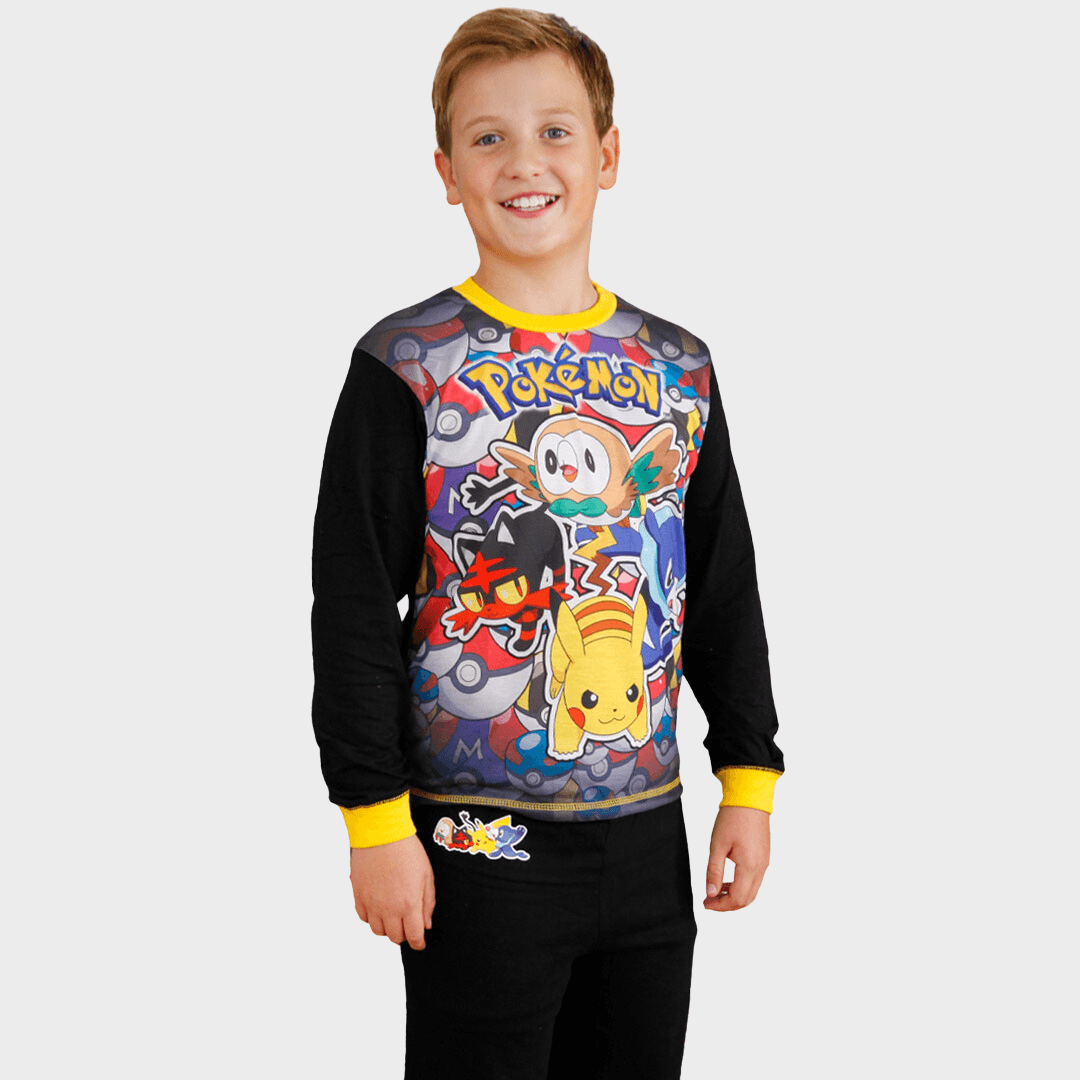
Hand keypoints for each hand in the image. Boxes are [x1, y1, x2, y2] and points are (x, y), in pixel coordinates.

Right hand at [350, 834, 435, 949]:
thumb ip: (427, 903)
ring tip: (393, 916)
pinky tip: (379, 908)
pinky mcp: (358, 895)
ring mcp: (371, 903)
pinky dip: (371, 918)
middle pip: (395, 937)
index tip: (420, 942)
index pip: (413, 936)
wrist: (381, 834)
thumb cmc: (407, 850)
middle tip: (408, 924)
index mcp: (408, 904)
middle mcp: (388, 909)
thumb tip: (426, 924)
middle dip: (404, 934)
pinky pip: (363, 918)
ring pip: (378, 931)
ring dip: (387, 928)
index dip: (418, 943)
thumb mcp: (426, 875)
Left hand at [703, 805, 769, 911]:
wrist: (749, 799)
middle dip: (727, 905)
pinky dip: (741, 886)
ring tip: (715, 892)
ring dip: (734, 896)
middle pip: (746, 900)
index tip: (705, 903)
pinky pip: (754, 880)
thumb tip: (711, 893)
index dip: (720, 906)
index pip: (737, 899)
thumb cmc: (732, 819)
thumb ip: (714, 871)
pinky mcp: (764, 857)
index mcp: (750, 867)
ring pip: (751, 891)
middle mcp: (761, 868)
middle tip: (709, 902)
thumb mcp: (717, 845)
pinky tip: (727, 880)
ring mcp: (764, 863)